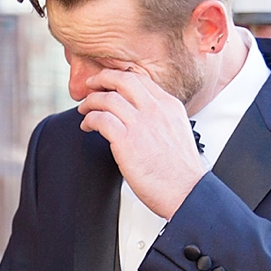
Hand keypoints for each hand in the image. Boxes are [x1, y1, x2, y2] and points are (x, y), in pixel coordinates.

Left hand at [78, 68, 204, 218]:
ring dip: (90, 102)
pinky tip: (88, 126)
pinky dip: (89, 120)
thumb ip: (161, 118)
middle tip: (90, 86)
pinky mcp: (126, 140)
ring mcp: (141, 124)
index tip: (109, 84)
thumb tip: (140, 115)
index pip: (140, 79)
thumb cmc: (181, 171)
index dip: (119, 78)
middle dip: (101, 79)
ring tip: (85, 109)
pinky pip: (99, 119)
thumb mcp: (178, 132)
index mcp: (170, 106)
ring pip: (107, 98)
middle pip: (122, 80)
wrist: (186, 191)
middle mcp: (156, 110)